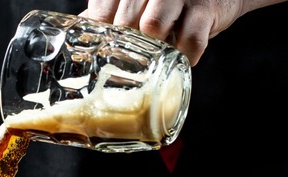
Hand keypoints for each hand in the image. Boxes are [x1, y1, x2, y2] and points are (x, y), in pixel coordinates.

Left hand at [80, 0, 286, 65]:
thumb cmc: (169, 1)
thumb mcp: (138, 0)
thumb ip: (112, 10)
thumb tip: (82, 30)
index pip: (104, 4)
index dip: (100, 27)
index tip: (102, 44)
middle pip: (127, 17)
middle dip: (125, 42)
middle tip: (129, 56)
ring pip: (154, 25)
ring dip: (152, 47)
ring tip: (154, 55)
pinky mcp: (205, 11)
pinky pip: (191, 40)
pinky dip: (184, 56)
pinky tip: (181, 59)